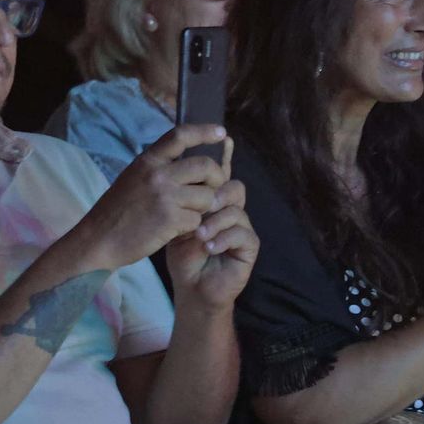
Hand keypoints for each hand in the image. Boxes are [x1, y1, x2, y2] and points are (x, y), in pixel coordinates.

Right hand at [78, 124, 228, 271]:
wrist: (98, 239)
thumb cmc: (117, 211)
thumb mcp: (134, 178)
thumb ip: (159, 168)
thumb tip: (190, 161)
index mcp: (148, 160)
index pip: (181, 135)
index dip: (204, 131)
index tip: (222, 132)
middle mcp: (157, 174)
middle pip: (205, 166)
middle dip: (217, 178)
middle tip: (214, 189)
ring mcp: (165, 196)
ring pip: (207, 196)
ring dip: (203, 208)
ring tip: (187, 214)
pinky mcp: (170, 219)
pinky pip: (197, 219)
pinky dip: (191, 226)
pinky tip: (176, 229)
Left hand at [167, 142, 258, 312]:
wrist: (192, 286)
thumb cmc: (182, 254)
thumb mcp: (175, 221)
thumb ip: (180, 196)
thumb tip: (173, 164)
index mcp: (213, 201)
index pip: (221, 173)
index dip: (224, 155)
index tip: (223, 138)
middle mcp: (231, 210)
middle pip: (233, 186)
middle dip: (216, 192)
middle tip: (200, 205)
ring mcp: (242, 226)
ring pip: (236, 209)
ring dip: (215, 220)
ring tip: (199, 235)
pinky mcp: (249, 246)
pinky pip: (242, 233)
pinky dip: (222, 238)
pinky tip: (208, 247)